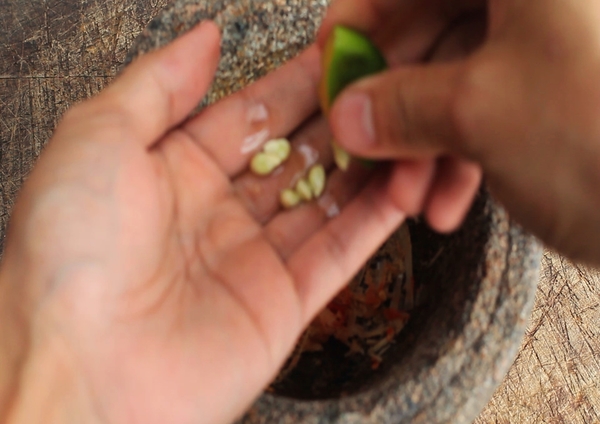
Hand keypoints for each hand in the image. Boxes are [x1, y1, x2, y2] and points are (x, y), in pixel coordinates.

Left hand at [0, 22, 405, 423]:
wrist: (82, 373)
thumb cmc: (69, 256)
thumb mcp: (97, 139)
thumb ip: (157, 84)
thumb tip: (203, 37)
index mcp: (169, 173)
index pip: (249, 114)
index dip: (293, 81)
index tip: (335, 52)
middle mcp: (214, 215)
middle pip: (293, 154)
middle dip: (337, 118)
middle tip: (380, 83)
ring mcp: (251, 261)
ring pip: (326, 200)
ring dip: (365, 164)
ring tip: (402, 124)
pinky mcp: (283, 305)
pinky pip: (340, 251)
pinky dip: (377, 217)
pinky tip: (406, 180)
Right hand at [321, 0, 599, 263]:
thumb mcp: (483, 114)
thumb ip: (400, 106)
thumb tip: (347, 113)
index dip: (361, 21)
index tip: (333, 69)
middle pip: (437, 27)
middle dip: (395, 101)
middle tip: (364, 150)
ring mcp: (561, 39)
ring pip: (465, 76)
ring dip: (426, 141)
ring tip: (409, 199)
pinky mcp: (570, 87)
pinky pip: (500, 106)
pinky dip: (467, 155)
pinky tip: (449, 203)